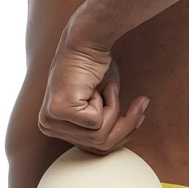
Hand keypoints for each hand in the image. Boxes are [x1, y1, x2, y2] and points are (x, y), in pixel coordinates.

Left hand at [37, 25, 148, 155]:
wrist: (87, 40)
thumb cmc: (95, 65)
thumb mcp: (106, 102)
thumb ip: (109, 123)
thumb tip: (129, 133)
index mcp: (54, 126)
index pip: (94, 147)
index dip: (122, 133)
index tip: (141, 114)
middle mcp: (47, 126)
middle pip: (99, 146)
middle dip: (125, 125)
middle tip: (141, 103)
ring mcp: (50, 120)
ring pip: (100, 136)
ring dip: (114, 109)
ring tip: (108, 88)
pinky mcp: (58, 111)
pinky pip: (96, 123)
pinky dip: (106, 102)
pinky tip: (96, 86)